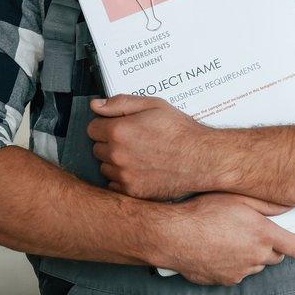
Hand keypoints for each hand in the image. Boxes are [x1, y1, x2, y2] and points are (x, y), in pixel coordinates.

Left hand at [88, 94, 213, 200]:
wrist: (202, 158)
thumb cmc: (181, 132)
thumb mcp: (154, 105)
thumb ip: (120, 103)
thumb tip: (96, 105)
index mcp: (119, 131)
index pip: (92, 128)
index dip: (106, 125)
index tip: (119, 126)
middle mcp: (117, 155)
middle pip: (97, 148)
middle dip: (110, 143)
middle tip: (133, 140)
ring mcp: (124, 175)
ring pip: (105, 167)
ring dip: (115, 161)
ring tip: (139, 155)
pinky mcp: (132, 191)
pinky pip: (114, 185)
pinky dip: (123, 178)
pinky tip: (141, 170)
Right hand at [144, 192, 294, 285]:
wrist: (174, 236)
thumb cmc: (204, 212)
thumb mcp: (238, 198)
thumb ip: (268, 204)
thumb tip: (289, 206)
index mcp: (263, 236)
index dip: (293, 241)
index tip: (288, 235)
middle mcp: (255, 257)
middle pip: (276, 258)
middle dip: (270, 246)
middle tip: (254, 232)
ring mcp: (240, 272)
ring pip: (255, 266)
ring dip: (251, 256)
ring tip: (231, 239)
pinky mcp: (225, 281)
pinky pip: (237, 274)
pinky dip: (233, 265)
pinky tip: (219, 250)